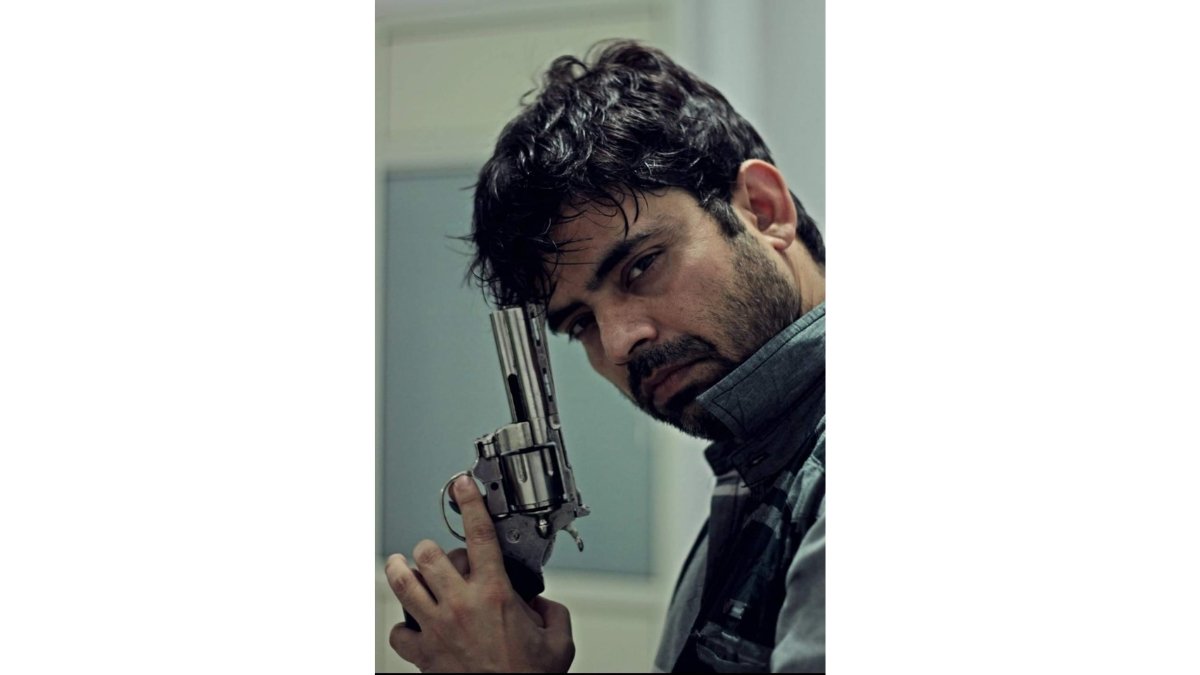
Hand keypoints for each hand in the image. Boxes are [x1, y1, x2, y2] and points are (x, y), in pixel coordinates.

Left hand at [386, 475, 574, 671]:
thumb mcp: (557, 640)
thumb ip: (552, 612)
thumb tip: (542, 605)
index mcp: (495, 595)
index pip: (480, 535)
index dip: (470, 503)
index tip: (462, 485)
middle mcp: (461, 606)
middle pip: (428, 554)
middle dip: (431, 547)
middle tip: (437, 553)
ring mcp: (437, 628)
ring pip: (403, 583)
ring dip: (401, 570)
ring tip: (403, 566)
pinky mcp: (423, 654)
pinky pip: (398, 631)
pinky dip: (402, 625)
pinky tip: (413, 624)